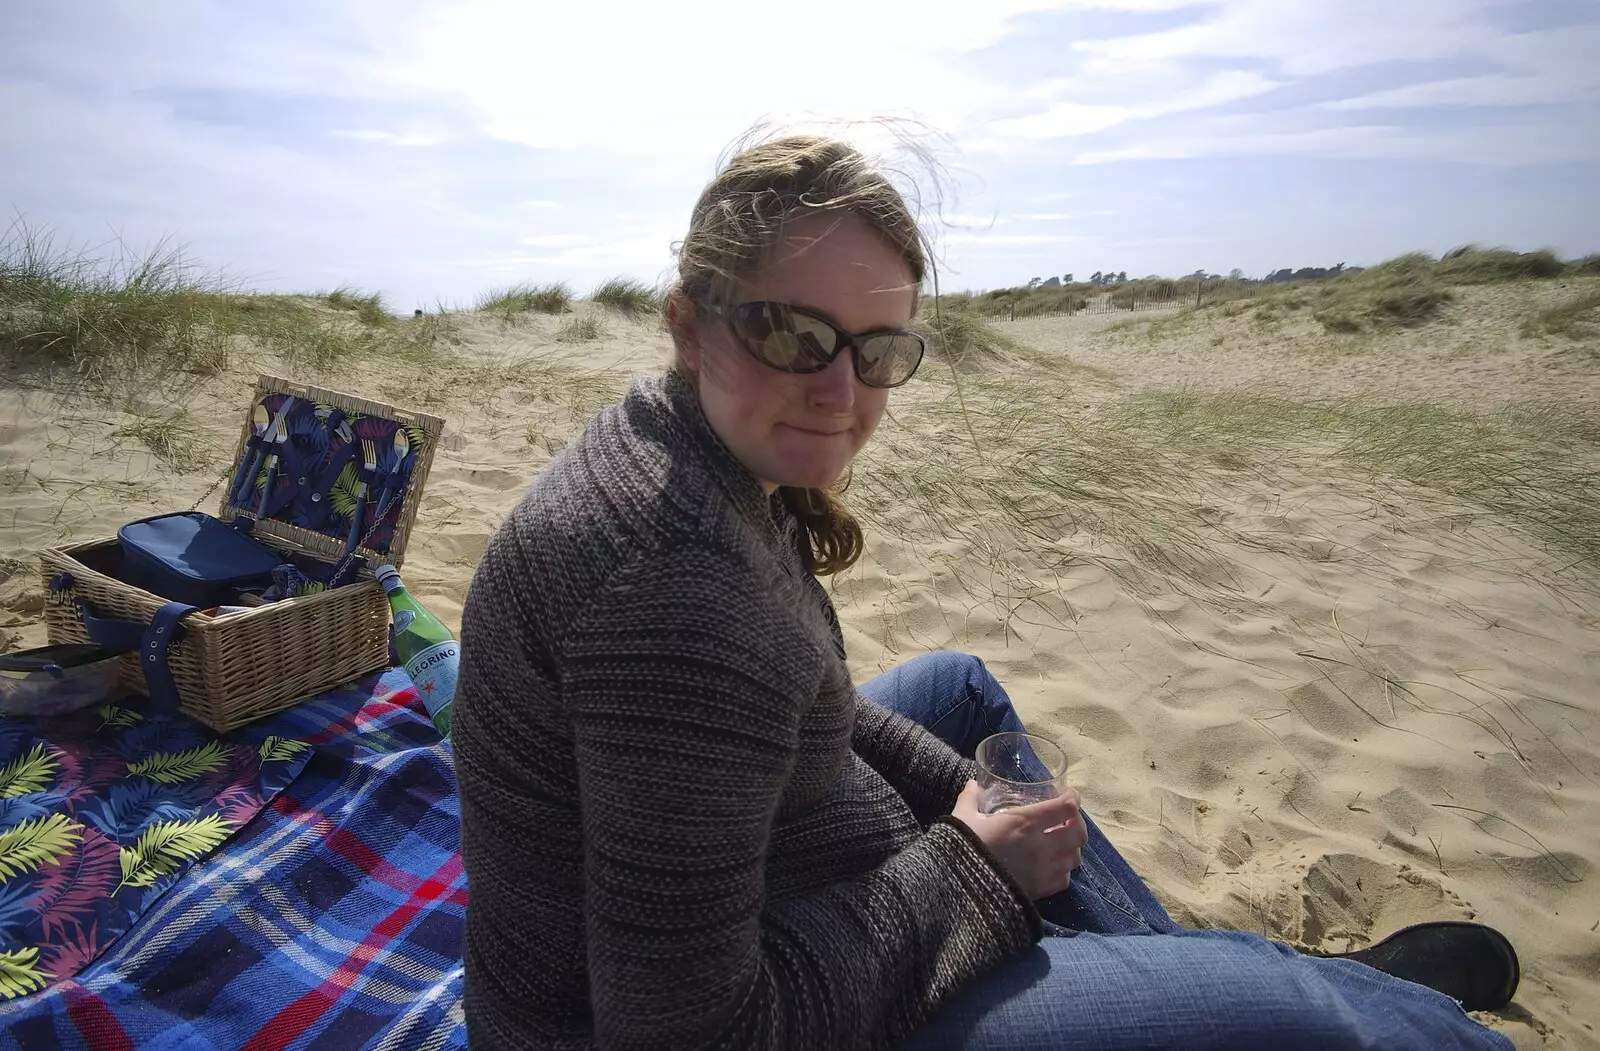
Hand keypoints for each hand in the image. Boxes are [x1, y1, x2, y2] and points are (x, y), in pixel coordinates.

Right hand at [951, 780, 1086, 899]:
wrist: (956, 891)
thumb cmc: (961, 848)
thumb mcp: (962, 818)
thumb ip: (970, 799)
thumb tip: (972, 784)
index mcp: (1023, 823)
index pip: (1065, 808)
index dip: (1072, 798)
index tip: (1067, 794)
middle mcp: (1040, 847)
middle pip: (1079, 834)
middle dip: (1077, 823)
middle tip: (1067, 819)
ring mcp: (1042, 872)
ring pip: (1075, 858)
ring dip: (1072, 847)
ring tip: (1061, 842)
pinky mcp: (1038, 891)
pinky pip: (1064, 880)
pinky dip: (1063, 870)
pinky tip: (1052, 864)